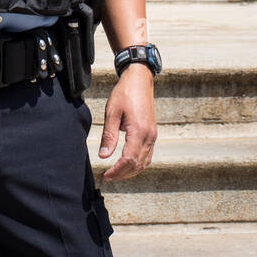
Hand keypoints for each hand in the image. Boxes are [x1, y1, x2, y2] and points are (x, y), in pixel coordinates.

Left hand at [98, 62, 156, 180]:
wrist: (140, 80)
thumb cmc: (124, 93)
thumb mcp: (112, 112)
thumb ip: (109, 135)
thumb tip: (104, 156)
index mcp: (139, 131)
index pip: (129, 160)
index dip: (117, 171)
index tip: (105, 175)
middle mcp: (149, 136)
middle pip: (137, 165)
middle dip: (122, 174)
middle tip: (107, 176)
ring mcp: (153, 135)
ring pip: (144, 162)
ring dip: (130, 171)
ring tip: (116, 173)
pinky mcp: (152, 133)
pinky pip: (147, 155)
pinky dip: (138, 163)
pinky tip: (127, 164)